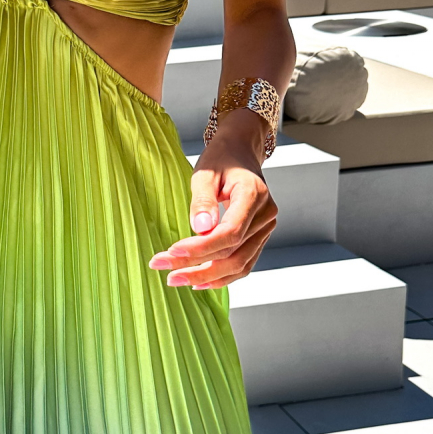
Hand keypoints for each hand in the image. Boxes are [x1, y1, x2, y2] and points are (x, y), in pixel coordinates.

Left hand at [148, 112, 277, 289]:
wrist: (240, 152)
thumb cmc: (221, 159)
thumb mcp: (205, 172)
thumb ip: (203, 200)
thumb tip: (200, 229)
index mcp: (254, 195)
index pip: (230, 232)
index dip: (201, 247)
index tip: (172, 251)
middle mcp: (265, 215)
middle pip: (233, 253)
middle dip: (198, 266)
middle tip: (167, 273)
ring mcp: (264, 228)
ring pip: (239, 264)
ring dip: (208, 276)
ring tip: (177, 280)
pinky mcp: (258, 237)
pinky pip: (243, 263)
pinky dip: (221, 276)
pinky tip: (198, 281)